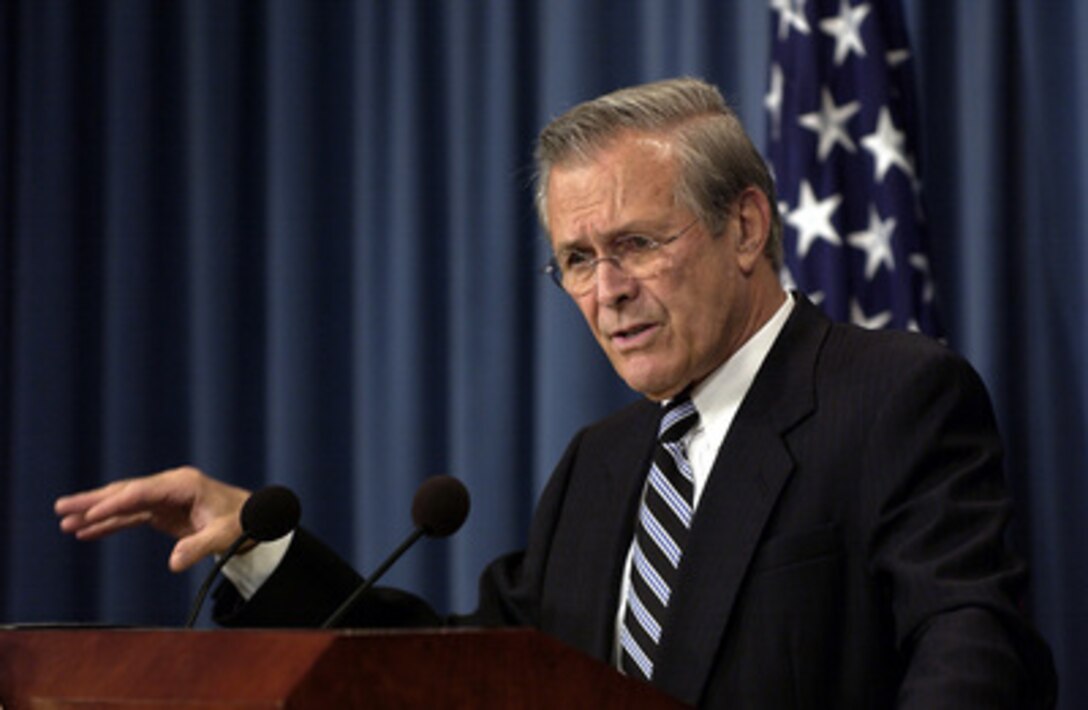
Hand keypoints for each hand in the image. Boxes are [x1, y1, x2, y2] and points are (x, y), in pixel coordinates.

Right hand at [54, 466, 250, 571]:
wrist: (255, 518)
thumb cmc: (243, 522)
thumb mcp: (224, 536)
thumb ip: (199, 547)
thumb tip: (174, 563)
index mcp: (183, 484)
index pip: (141, 492)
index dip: (114, 504)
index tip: (90, 514)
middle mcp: (170, 486)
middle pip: (125, 492)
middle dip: (93, 501)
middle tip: (60, 507)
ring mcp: (164, 498)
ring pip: (123, 503)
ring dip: (95, 513)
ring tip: (64, 520)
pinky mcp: (163, 512)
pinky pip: (130, 517)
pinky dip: (109, 524)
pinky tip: (86, 532)